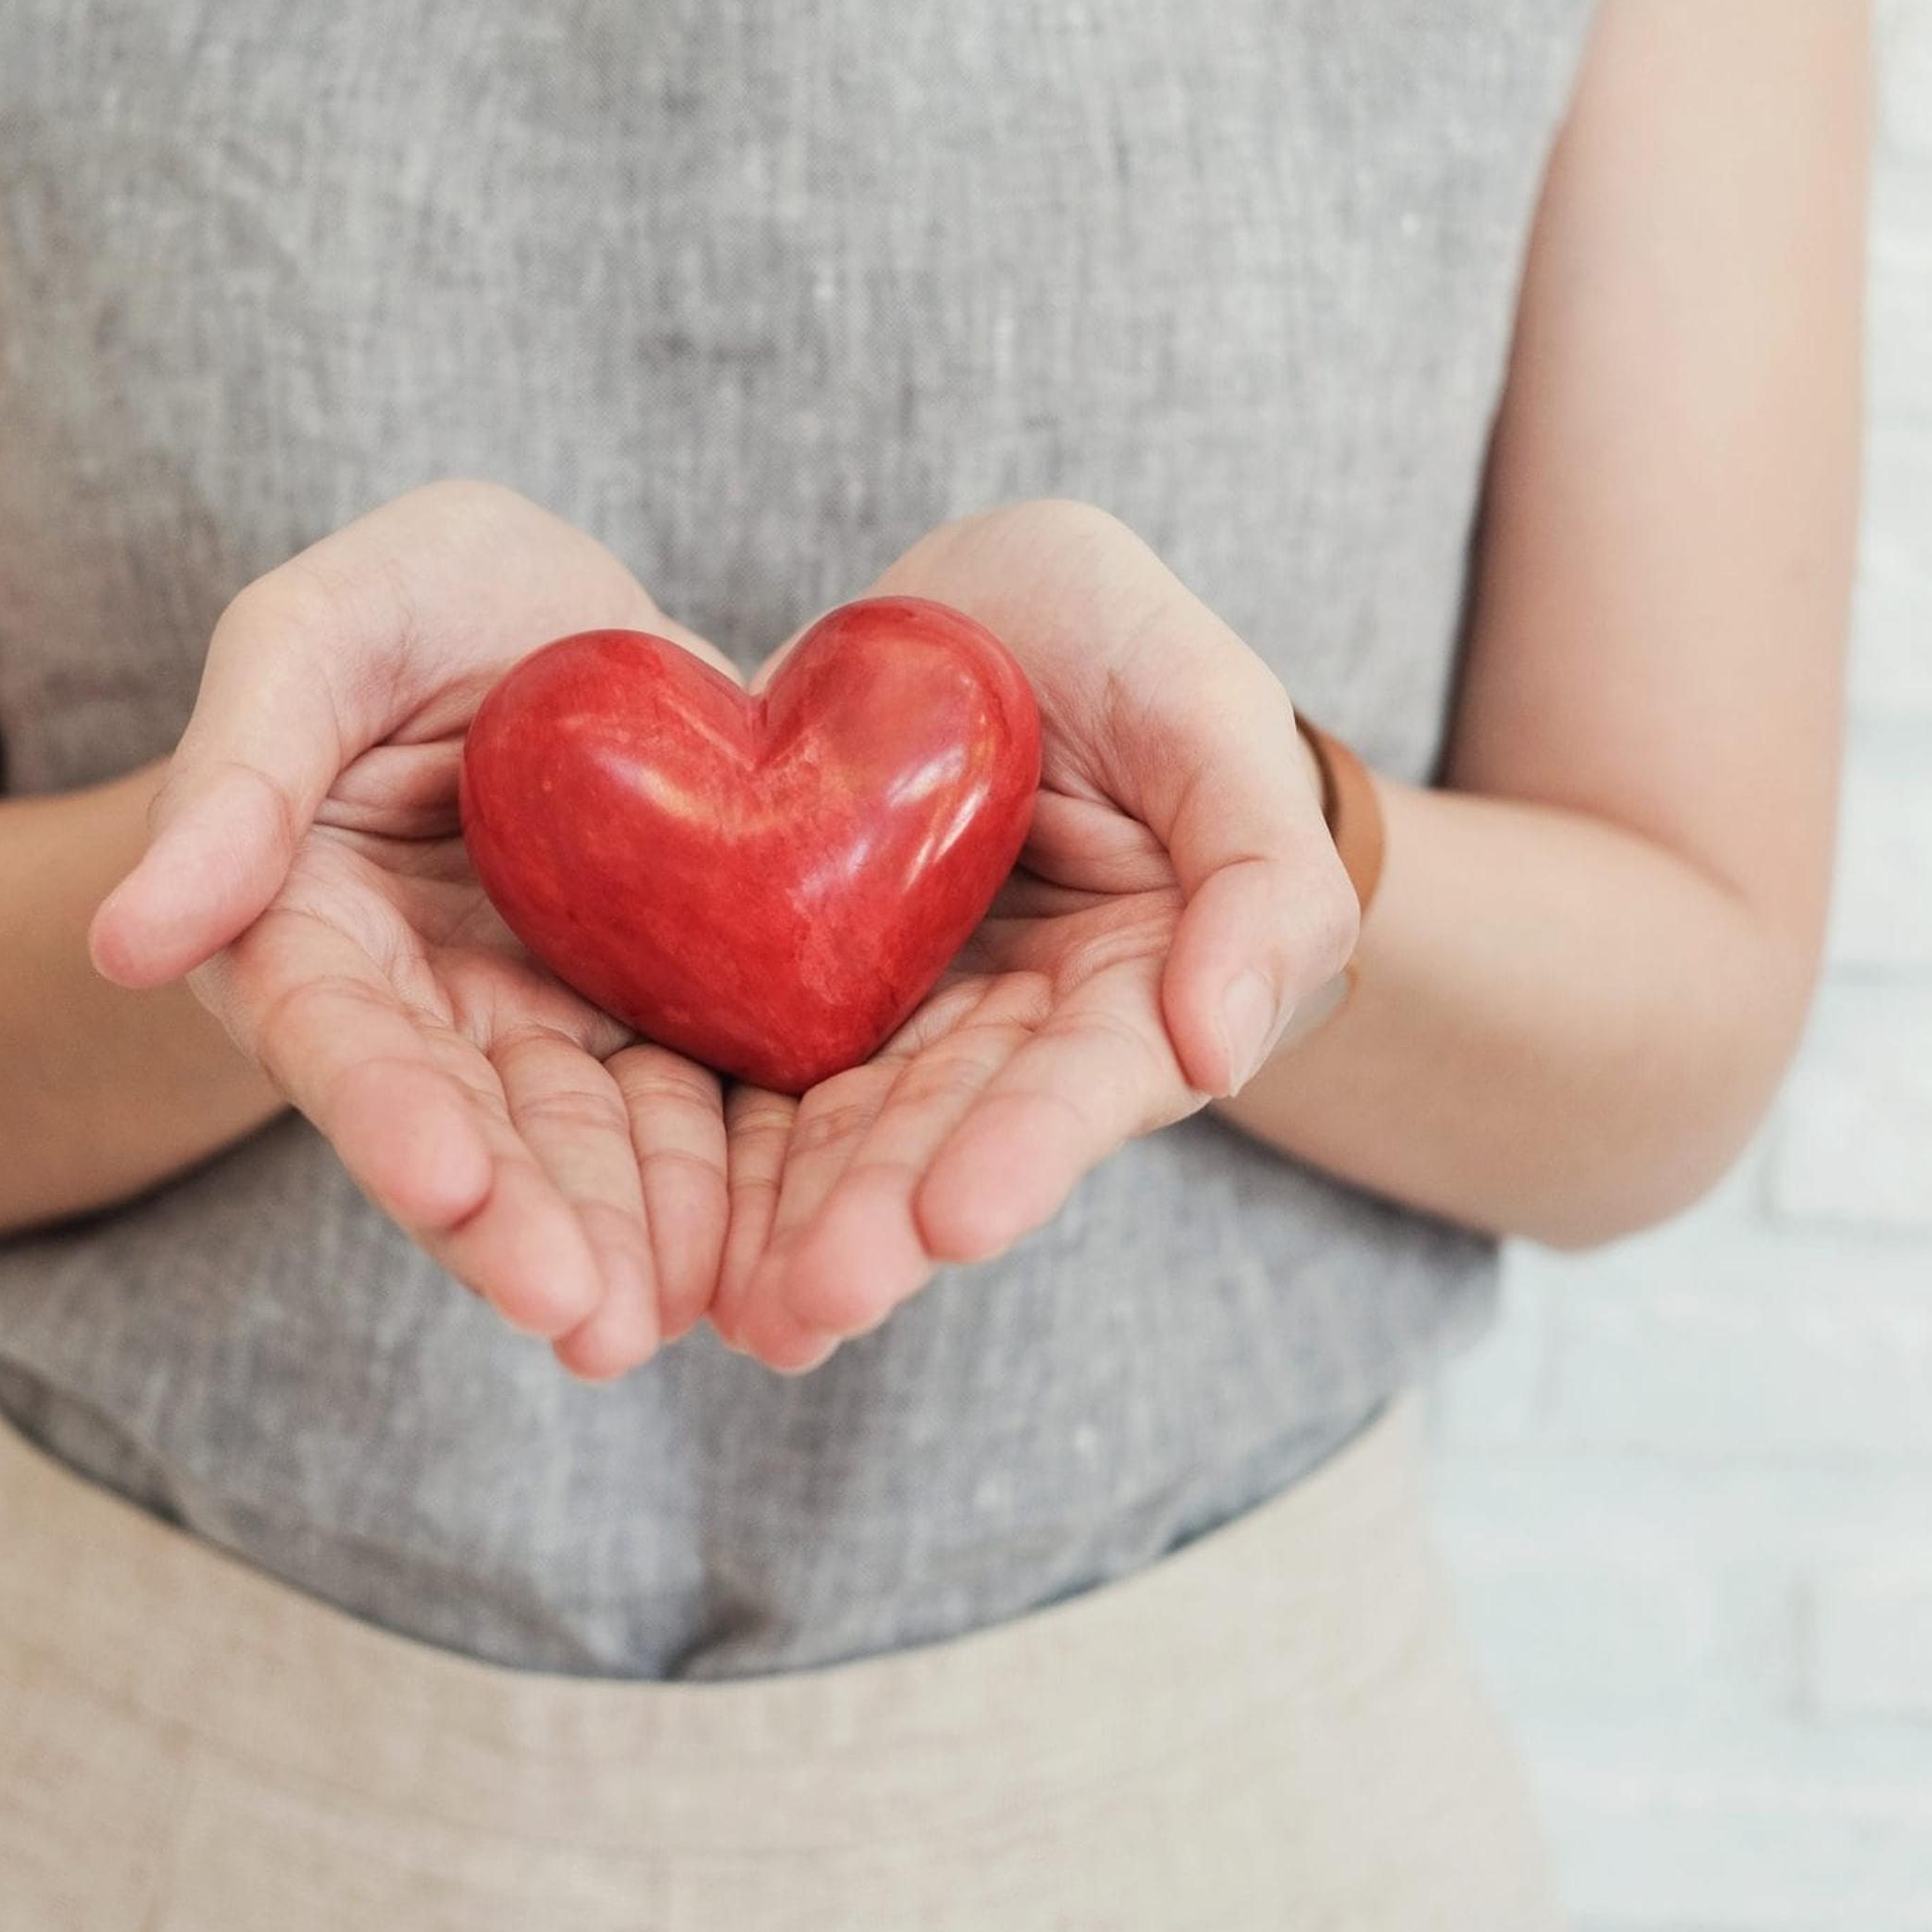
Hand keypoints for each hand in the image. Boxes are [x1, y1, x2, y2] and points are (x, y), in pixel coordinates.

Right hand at [89, 482, 731, 1379]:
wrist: (568, 617)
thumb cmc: (416, 600)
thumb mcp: (321, 631)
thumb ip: (237, 769)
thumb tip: (122, 944)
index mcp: (305, 928)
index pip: (336, 1036)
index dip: (386, 1115)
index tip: (444, 1185)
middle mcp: (422, 1011)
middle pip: (466, 1131)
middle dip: (521, 1228)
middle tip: (585, 1318)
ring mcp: (547, 1028)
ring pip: (586, 1151)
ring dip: (626, 1242)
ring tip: (667, 1323)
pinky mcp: (661, 1026)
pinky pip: (698, 1114)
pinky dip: (729, 1191)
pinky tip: (770, 1264)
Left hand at [711, 502, 1359, 1371]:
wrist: (974, 619)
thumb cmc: (1122, 647)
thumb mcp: (1207, 707)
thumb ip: (1259, 869)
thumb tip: (1224, 1049)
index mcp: (1136, 984)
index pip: (1090, 1079)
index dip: (1028, 1145)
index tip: (958, 1217)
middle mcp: (1017, 1037)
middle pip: (952, 1138)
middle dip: (886, 1221)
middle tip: (816, 1298)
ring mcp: (901, 1029)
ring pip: (845, 1139)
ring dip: (795, 1230)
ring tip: (745, 1312)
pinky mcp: (795, 1002)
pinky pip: (750, 1086)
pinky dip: (718, 1166)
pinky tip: (672, 1246)